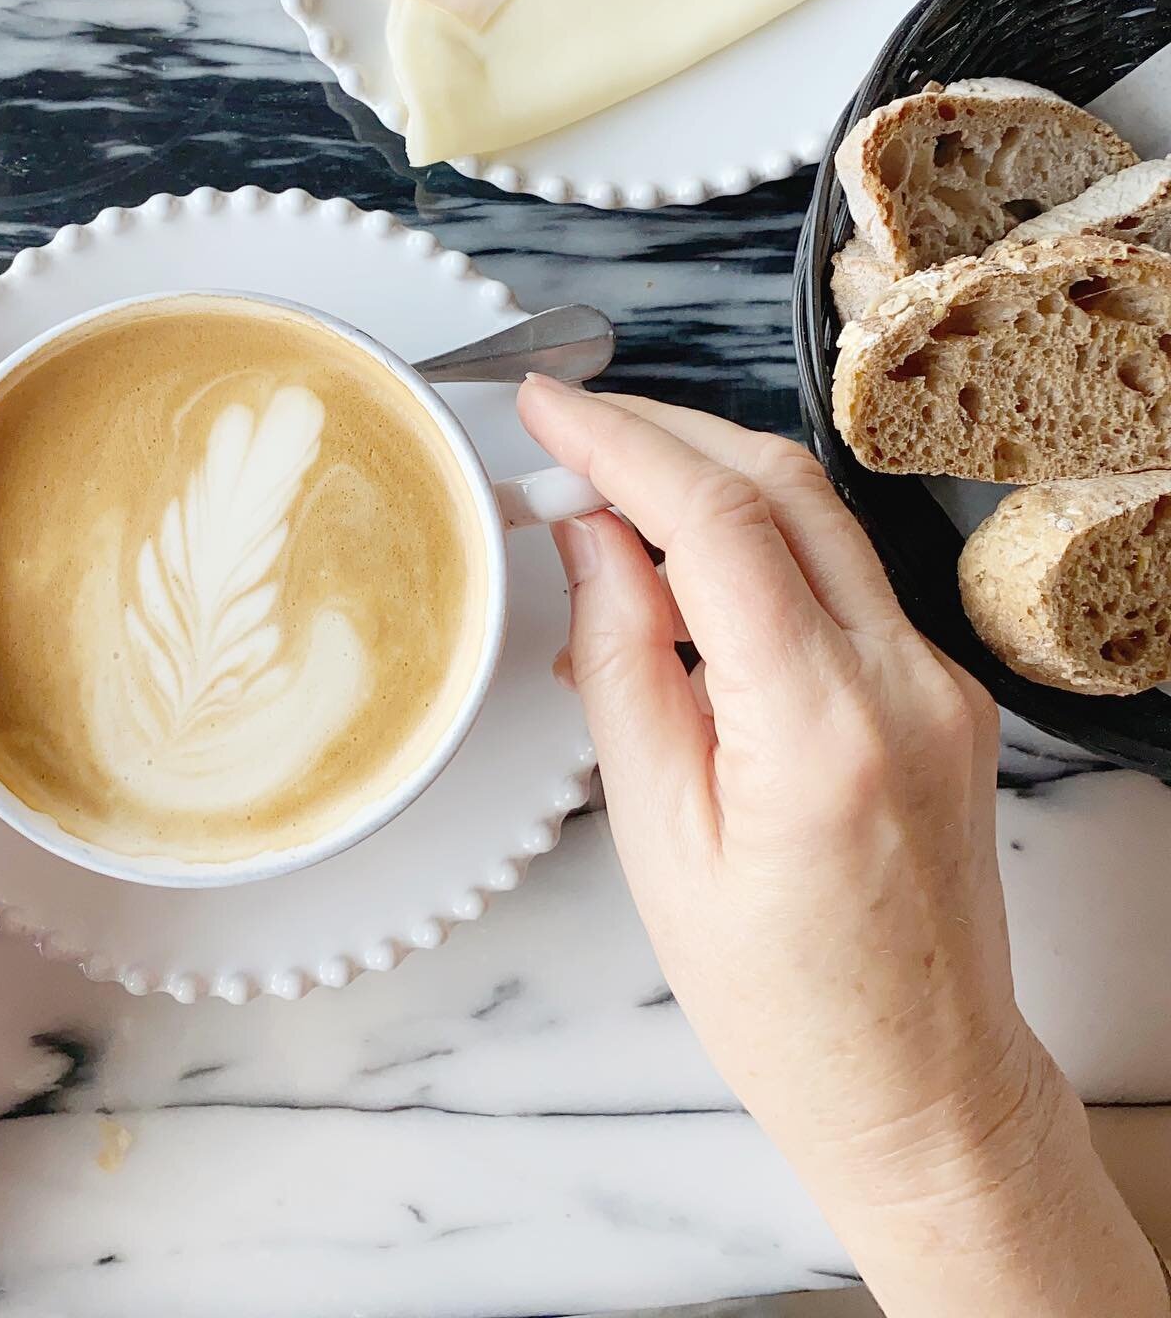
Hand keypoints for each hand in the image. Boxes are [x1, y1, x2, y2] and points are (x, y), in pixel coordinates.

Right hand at [519, 376, 1168, 1317]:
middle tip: (569, 436)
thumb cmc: (782, 1002)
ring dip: (706, 482)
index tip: (550, 409)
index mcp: (821, 727)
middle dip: (665, 433)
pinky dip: (749, 550)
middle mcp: (904, 681)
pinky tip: (676, 583)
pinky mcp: (941, 690)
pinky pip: (836, 578)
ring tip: (604, 508)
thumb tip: (594, 543)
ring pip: (815, 516)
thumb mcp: (660, 839)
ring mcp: (937, 680)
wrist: (920, 1081)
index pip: (716, 520)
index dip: (621, 443)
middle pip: (781, 483)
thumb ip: (625, 669)